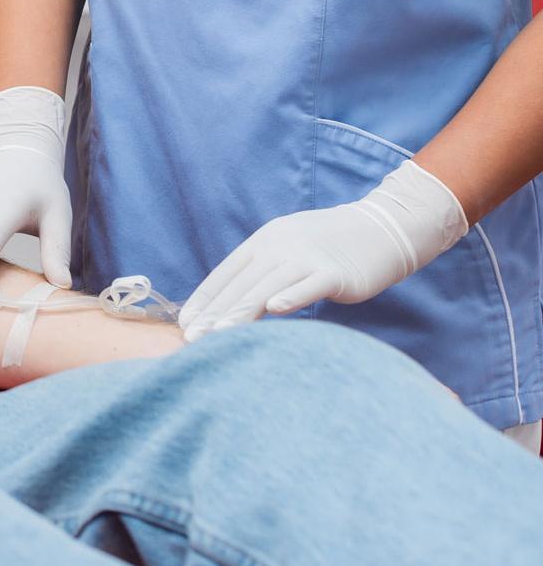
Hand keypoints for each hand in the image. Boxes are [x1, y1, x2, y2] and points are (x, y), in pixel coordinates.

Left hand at [179, 160, 467, 340]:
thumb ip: (261, 272)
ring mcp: (308, 257)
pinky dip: (291, 296)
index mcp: (264, 241)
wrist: (383, 229)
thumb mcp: (288, 251)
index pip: (226, 272)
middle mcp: (280, 245)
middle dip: (214, 312)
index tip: (185, 322)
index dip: (205, 298)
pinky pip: (309, 285)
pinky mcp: (335, 271)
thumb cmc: (329, 248)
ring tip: (217, 334)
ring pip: (267, 286)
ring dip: (240, 311)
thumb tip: (229, 303)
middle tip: (191, 338)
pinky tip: (274, 310)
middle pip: (241, 283)